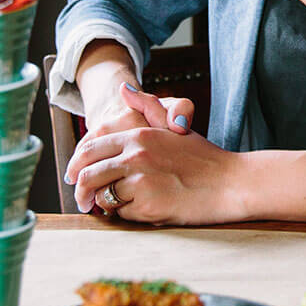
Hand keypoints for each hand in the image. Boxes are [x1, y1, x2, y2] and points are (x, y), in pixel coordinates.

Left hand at [66, 84, 240, 223]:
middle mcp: (135, 154)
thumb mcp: (174, 126)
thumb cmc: (204, 158)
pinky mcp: (147, 204)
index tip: (74, 176)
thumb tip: (123, 89)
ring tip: (110, 207)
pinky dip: (126, 215)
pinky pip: (122, 214)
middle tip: (81, 200)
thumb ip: (147, 106)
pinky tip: (142, 210)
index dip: (76, 166)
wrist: (231, 183)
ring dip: (102, 204)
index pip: (89, 150)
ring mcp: (139, 179)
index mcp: (138, 134)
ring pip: (101, 196)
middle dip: (79, 190)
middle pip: (87, 174)